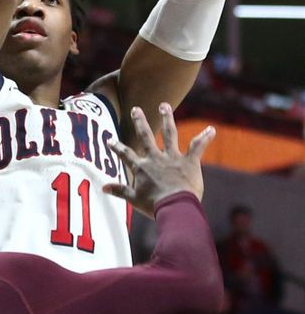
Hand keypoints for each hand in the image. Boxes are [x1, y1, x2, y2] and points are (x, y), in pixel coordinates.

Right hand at [103, 103, 214, 217]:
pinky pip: (197, 147)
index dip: (116, 147)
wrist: (175, 207)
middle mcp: (155, 158)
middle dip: (140, 122)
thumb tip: (103, 188)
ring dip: (167, 119)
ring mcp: (172, 158)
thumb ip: (119, 191)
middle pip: (146, 136)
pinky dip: (205, 138)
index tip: (110, 139)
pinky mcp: (189, 162)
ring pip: (169, 134)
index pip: (126, 154)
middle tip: (136, 109)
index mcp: (141, 168)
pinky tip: (211, 129)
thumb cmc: (154, 205)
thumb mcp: (134, 199)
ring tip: (164, 106)